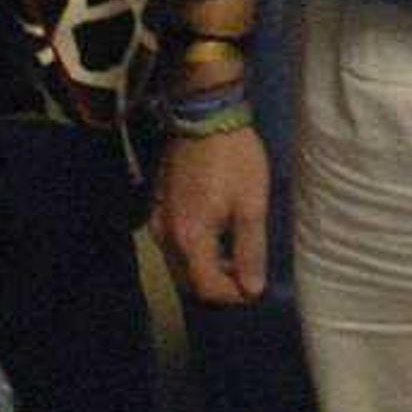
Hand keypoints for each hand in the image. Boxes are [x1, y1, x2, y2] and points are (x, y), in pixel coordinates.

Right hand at [153, 127, 272, 303]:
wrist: (204, 116)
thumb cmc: (233, 158)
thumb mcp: (252, 205)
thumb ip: (250, 251)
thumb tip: (253, 289)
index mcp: (190, 238)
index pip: (207, 288)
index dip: (233, 296)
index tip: (254, 287)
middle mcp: (166, 236)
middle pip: (188, 283)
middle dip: (217, 286)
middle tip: (245, 274)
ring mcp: (157, 221)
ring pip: (178, 266)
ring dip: (204, 270)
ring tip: (233, 255)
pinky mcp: (156, 208)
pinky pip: (172, 246)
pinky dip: (193, 253)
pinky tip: (215, 236)